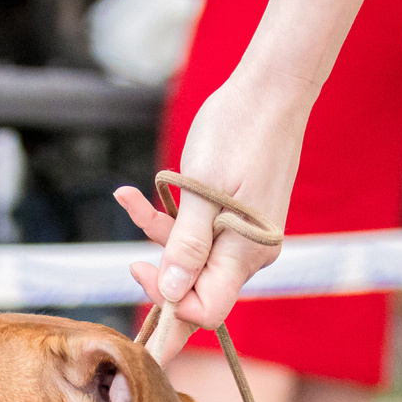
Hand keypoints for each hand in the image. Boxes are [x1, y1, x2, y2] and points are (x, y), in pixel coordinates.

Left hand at [115, 72, 305, 330]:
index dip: (169, 305)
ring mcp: (245, 238)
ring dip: (160, 235)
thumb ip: (187, 244)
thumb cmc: (239, 130)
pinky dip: (172, 219)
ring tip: (130, 197)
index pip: (206, 310)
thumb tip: (170, 292)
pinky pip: (202, 234)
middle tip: (131, 252)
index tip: (139, 269)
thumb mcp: (202, 187)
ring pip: (195, 259)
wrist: (272, 91)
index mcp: (244, 253)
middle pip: (198, 290)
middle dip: (160, 273)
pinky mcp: (239, 221)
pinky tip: (139, 195)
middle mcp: (249, 254)